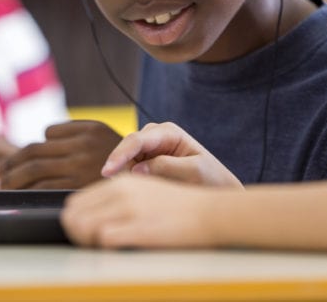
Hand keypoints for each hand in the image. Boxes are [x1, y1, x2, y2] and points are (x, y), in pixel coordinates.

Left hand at [0, 120, 121, 189]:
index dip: (32, 146)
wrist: (149, 183)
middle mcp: (83, 143)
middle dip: (8, 162)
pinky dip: (26, 189)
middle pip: (34, 150)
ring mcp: (80, 164)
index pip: (49, 133)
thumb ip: (77, 133)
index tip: (15, 161)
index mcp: (89, 128)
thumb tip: (43, 136)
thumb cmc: (125, 165)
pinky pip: (43, 186)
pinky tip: (16, 194)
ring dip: (9, 177)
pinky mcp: (78, 185)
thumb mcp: (106, 137)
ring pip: (33, 168)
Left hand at [61, 174, 219, 247]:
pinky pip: (104, 239)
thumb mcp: (144, 192)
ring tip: (99, 251)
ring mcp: (130, 209)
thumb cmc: (178, 208)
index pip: (76, 202)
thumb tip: (90, 217)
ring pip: (83, 226)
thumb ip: (118, 199)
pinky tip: (115, 252)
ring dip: (86, 243)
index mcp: (120, 183)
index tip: (85, 235)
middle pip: (73, 215)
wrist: (209, 213)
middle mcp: (121, 191)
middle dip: (75, 234)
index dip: (76, 221)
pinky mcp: (140, 227)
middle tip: (89, 246)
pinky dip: (104, 249)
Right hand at [102, 122, 242, 187]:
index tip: (107, 171)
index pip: (137, 140)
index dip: (120, 155)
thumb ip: (166, 167)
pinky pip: (130, 171)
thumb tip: (136, 170)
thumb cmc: (211, 178)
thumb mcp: (194, 172)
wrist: (218, 189)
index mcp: (169, 132)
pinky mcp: (146, 163)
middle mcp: (155, 136)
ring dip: (128, 176)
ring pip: (126, 161)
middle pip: (127, 148)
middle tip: (125, 191)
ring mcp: (149, 149)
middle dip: (121, 167)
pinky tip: (141, 194)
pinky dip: (131, 182)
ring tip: (147, 193)